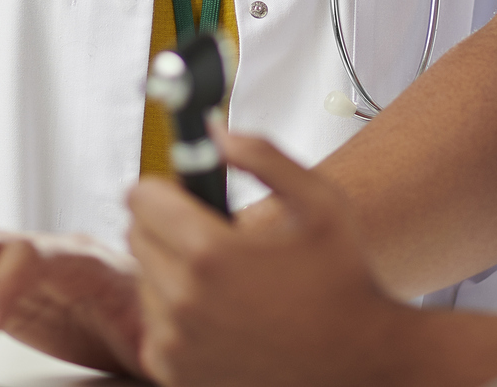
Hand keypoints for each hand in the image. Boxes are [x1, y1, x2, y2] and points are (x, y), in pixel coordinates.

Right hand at [0, 223, 146, 376]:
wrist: (156, 300)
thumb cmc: (154, 311)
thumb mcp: (156, 329)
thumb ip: (150, 331)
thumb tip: (155, 341)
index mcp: (84, 260)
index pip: (32, 254)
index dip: (1, 287)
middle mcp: (47, 250)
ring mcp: (23, 260)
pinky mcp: (6, 278)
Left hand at [127, 131, 421, 386]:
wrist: (359, 362)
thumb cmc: (343, 281)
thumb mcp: (319, 202)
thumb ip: (262, 156)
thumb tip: (213, 133)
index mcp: (211, 252)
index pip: (142, 199)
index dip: (162, 188)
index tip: (180, 193)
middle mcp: (184, 301)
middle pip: (137, 237)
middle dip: (166, 226)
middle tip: (207, 234)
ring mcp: (178, 343)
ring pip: (144, 282)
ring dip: (169, 272)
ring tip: (220, 279)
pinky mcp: (176, 374)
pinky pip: (153, 327)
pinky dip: (174, 317)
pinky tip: (216, 314)